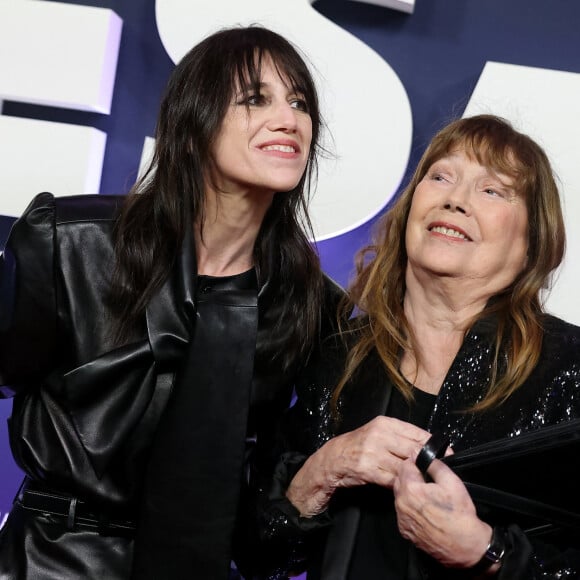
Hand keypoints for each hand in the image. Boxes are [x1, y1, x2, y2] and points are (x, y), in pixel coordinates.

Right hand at [287, 416, 430, 516]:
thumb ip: (401, 438)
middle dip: (429, 462)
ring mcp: (373, 452)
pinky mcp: (368, 469)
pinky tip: (407, 486)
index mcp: (385, 423)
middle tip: (440, 471)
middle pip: (413, 450)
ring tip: (426, 481)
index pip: (417, 433)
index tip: (448, 453)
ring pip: (405, 466)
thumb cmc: (360, 446)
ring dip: (416, 475)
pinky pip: (393, 479)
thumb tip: (429, 447)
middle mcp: (380, 435)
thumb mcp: (379, 434)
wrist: (334, 458)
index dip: (434, 445)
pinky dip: (402, 484)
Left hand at [393, 456, 491, 568]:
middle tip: (428, 481)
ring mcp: (402, 519)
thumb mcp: (452, 482)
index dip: (415, 462)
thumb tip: (420, 453)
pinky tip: (425, 510)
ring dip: (409, 492)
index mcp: (411, 490)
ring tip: (428, 496)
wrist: (466, 547)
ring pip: (400, 496)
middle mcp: (401, 504)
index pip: (404, 465)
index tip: (425, 466)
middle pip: (399, 479)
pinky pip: (402, 512)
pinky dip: (410, 508)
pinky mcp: (405, 531)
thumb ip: (434, 464)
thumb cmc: (460, 515)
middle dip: (411, 476)